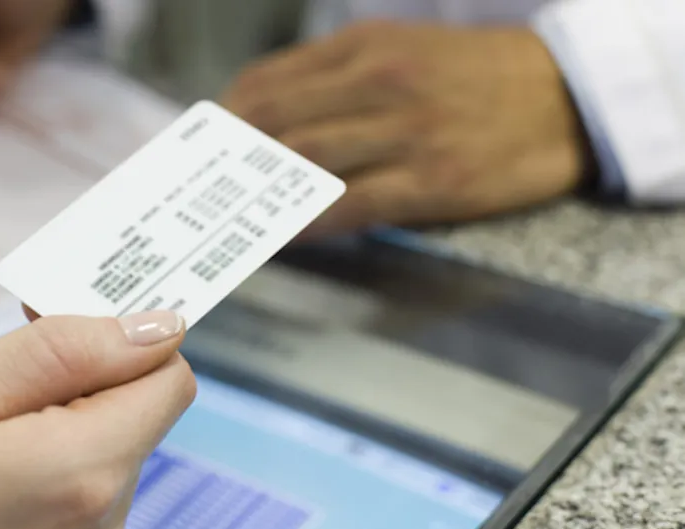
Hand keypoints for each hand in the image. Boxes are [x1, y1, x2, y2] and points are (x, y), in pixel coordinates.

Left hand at [223, 21, 591, 237]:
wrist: (567, 99)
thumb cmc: (473, 76)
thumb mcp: (403, 49)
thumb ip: (334, 77)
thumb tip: (266, 115)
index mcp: (365, 47)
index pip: (267, 82)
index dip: (227, 120)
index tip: (208, 147)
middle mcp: (379, 83)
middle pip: (275, 124)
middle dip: (233, 161)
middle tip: (208, 190)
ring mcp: (406, 134)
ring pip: (306, 165)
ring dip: (261, 195)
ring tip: (233, 217)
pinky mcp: (432, 182)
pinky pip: (350, 206)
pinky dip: (307, 224)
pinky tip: (283, 235)